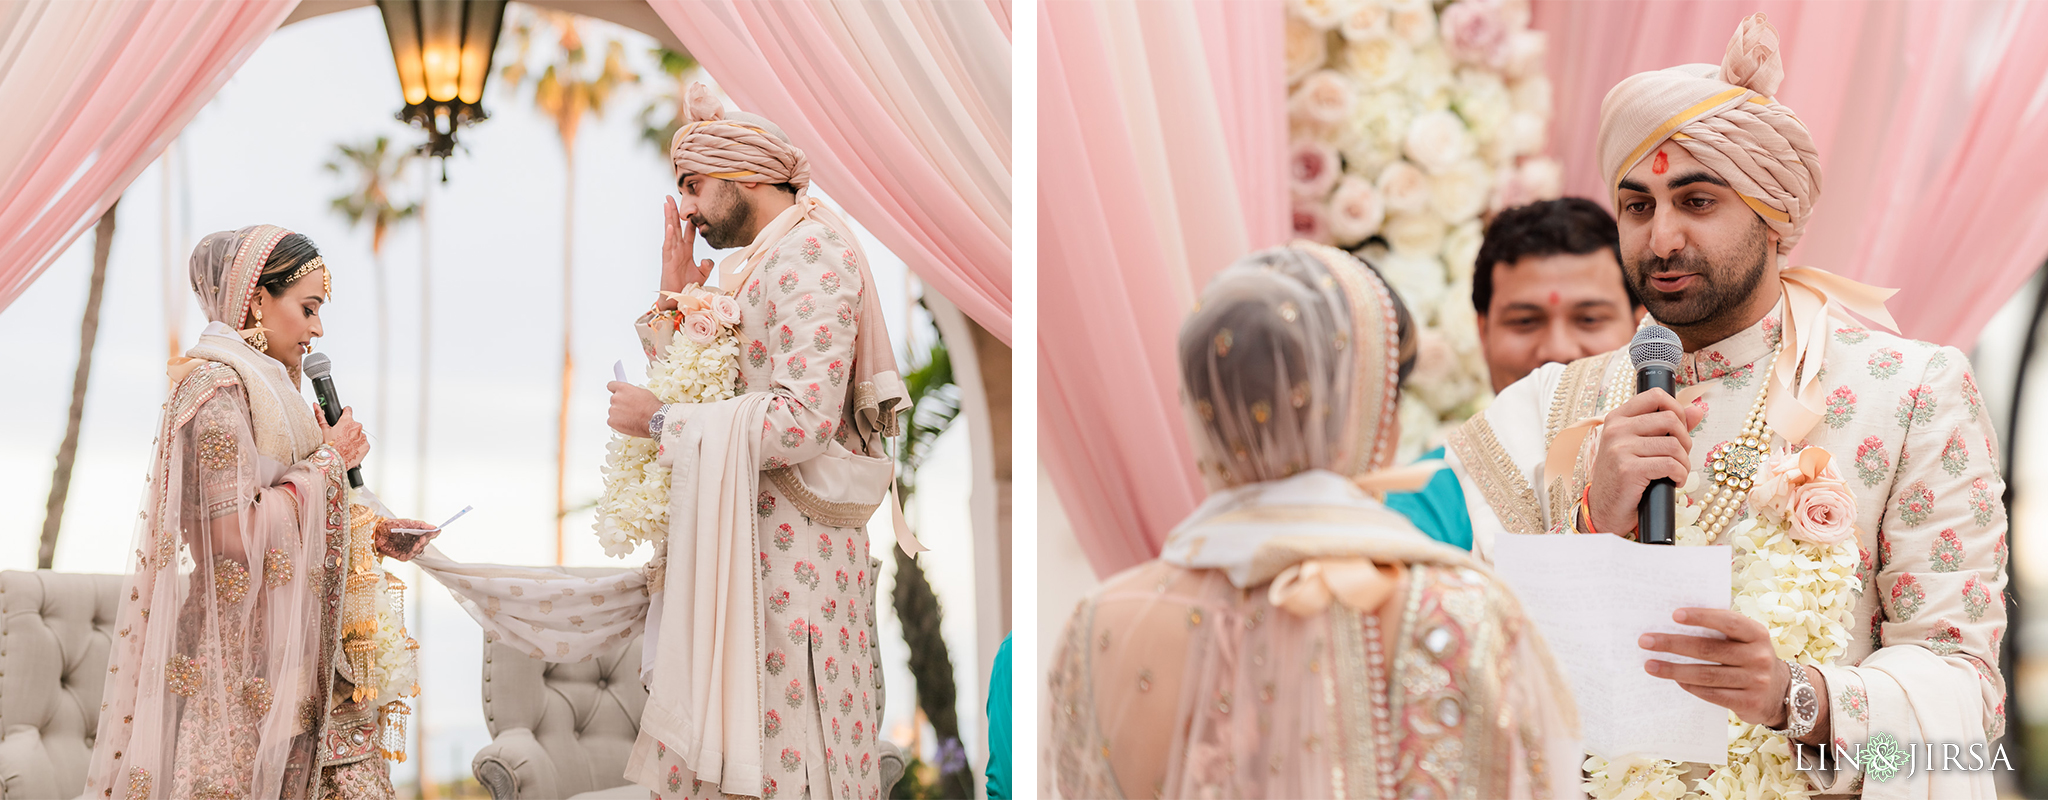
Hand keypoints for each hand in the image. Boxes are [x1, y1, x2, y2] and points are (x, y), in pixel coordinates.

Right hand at [317, 406, 368, 468]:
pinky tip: (350, 450)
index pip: (348, 410)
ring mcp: (363, 437)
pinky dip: (358, 446)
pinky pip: (363, 444)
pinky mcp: (366, 446)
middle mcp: (357, 427)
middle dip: (348, 430)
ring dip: (354, 438)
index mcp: (347, 421)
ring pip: (359, 435)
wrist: (333, 462)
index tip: (343, 417)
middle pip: (354, 425)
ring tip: (345, 445)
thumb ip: (320, 416)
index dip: (345, 413)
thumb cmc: (327, 447)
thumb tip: (316, 405)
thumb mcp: (323, 430)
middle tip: (340, 438)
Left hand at [374, 518, 438, 560]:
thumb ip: (420, 525)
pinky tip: (413, 549)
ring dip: (419, 546)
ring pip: (417, 550)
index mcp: (415, 534)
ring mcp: (407, 550)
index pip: (427, 535)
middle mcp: (412, 543)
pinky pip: (409, 556)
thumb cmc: (391, 525)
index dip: (432, 534)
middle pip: (423, 543)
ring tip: (419, 542)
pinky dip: (412, 553)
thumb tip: (434, 527)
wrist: (376, 532)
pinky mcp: (401, 556)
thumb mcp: (407, 522)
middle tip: (425, 537)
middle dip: (425, 540)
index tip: (437, 531)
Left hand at [608, 381, 663, 436]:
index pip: (611, 385)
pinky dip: (618, 423)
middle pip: (613, 400)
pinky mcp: (612, 421)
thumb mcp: (643, 392)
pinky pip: (612, 421)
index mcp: (622, 388)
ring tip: (631, 417)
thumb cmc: (651, 406)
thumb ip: (631, 392)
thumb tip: (629, 395)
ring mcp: (613, 410)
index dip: (614, 390)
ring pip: (613, 411)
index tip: (616, 392)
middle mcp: (616, 398)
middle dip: (620, 404)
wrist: (654, 419)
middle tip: (629, 408)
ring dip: (619, 414)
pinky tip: (627, 423)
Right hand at [660, 196, 714, 309]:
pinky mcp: (667, 261)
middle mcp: (677, 250)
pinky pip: (668, 246)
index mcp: (686, 251)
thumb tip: (708, 259)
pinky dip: (669, 236)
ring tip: (666, 204)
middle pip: (676, 226)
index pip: (688, 232)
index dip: (690, 220)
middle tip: (671, 196)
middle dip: (674, 211)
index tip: (692, 207)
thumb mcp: (702, 274)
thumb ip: (706, 265)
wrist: (679, 300)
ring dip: (668, 218)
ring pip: (670, 232)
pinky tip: (670, 226)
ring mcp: (671, 254)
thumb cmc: (687, 287)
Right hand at [1588, 389, 1704, 533]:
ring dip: (1684, 463)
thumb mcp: (1641, 447)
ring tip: (1678, 473)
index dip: (1676, 409)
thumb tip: (1698, 410)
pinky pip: (1670, 465)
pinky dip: (1680, 475)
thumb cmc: (1625, 477)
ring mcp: (1620, 449)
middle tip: (1680, 457)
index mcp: (1617, 418)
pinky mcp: (1628, 469)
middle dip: (1685, 440)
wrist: (1604, 509)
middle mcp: (1616, 429)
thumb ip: (1668, 427)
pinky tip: (1674, 482)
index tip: (1679, 429)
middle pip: (1670, 419)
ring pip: (1674, 445)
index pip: (1655, 396)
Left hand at [1642, 608, 1789, 725]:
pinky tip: (1675, 681)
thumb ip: (1721, 632)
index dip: (1701, 617)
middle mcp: (1759, 656)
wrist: (1782, 692)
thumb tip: (1675, 623)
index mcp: (1757, 634)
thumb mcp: (1746, 640)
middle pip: (1708, 649)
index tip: (1674, 615)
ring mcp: (1755, 681)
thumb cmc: (1750, 657)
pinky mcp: (1749, 702)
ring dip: (1674, 670)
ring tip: (1650, 665)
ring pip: (1706, 674)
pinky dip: (1690, 686)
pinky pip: (1712, 693)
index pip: (1727, 621)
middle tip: (1646, 641)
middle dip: (1673, 644)